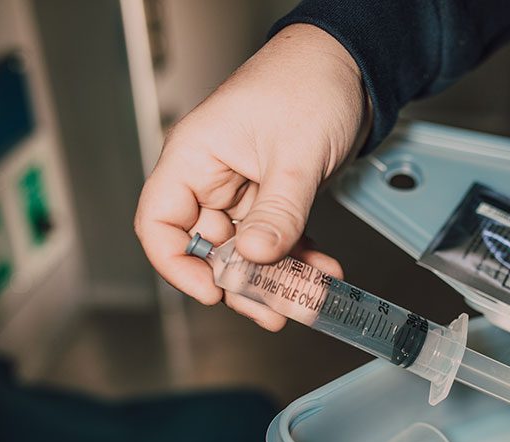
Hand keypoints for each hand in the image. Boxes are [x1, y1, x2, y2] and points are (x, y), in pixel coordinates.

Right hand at [134, 24, 368, 329]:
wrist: (350, 63)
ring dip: (276, 278)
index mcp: (195, 157)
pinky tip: (323, 271)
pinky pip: (278, 237)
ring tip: (306, 299)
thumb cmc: (309, 82)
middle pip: (208, 247)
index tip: (213, 291)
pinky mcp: (274, 194)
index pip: (159, 222)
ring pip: (248, 249)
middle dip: (241, 283)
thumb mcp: (295, 155)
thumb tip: (254, 257)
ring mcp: (243, 188)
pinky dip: (299, 257)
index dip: (177, 264)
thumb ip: (277, 212)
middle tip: (273, 310)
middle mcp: (212, 176)